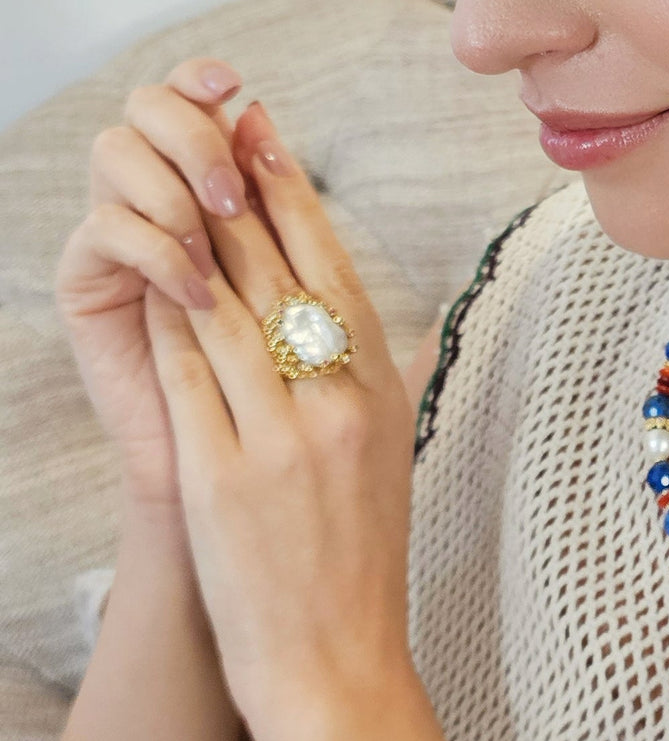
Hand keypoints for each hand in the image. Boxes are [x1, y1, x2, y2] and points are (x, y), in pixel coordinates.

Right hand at [54, 56, 275, 510]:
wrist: (237, 501)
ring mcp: (127, 244)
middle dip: (204, 139)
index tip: (249, 98)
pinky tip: (194, 285)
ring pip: (121, 156)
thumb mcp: (318, 332)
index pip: (209, 115)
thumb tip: (365, 204)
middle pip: (161, 119)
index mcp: (225, 204)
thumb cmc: (290, 421)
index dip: (218, 98)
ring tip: (219, 227)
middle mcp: (170, 210)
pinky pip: (107, 231)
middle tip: (238, 177)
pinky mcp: (91, 286)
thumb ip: (317, 263)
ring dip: (175, 184)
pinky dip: (155, 250)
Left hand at [140, 100, 417, 736]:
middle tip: (208, 140)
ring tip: (169, 197)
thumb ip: (385, 391)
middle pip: (278, 274)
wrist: (336, 666)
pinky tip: (149, 285)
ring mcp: (280, 439)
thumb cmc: (360, 572)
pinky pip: (185, 373)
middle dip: (236, 196)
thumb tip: (400, 329)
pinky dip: (165, 321)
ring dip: (192, 247)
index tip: (266, 141)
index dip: (295, 197)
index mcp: (384, 401)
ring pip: (224, 310)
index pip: (336, 273)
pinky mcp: (221, 475)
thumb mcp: (394, 469)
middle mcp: (339, 409)